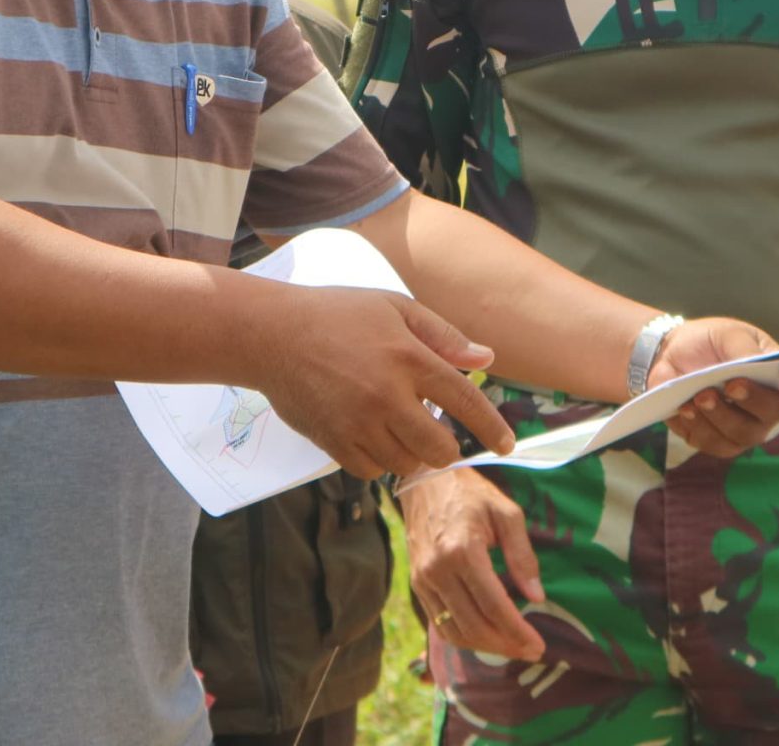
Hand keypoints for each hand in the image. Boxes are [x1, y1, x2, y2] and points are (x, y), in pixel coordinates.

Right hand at [248, 286, 515, 478]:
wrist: (271, 334)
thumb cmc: (337, 314)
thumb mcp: (395, 307)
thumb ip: (443, 336)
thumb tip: (486, 361)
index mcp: (408, 356)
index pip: (465, 402)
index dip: (492, 429)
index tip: (507, 445)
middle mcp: (387, 394)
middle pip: (438, 448)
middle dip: (446, 447)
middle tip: (436, 431)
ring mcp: (358, 422)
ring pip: (406, 463)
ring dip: (412, 453)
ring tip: (399, 428)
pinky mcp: (333, 441)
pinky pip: (371, 471)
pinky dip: (380, 460)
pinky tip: (374, 437)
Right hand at [401, 468, 545, 660]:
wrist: (424, 481)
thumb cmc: (471, 494)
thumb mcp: (506, 513)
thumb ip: (523, 555)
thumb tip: (537, 597)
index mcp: (463, 550)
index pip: (494, 605)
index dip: (517, 631)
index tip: (538, 645)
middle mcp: (438, 570)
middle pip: (474, 625)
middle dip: (506, 645)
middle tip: (531, 651)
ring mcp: (423, 580)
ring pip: (454, 631)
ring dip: (485, 647)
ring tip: (511, 647)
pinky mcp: (416, 584)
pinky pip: (439, 623)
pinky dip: (464, 637)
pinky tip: (486, 637)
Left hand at [645, 317, 778, 457]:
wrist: (670, 356)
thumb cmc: (708, 342)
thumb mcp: (726, 335)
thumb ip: (743, 349)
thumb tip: (757, 364)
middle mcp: (770, 404)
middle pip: (775, 412)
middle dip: (752, 399)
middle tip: (729, 384)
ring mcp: (747, 427)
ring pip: (743, 434)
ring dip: (719, 415)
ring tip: (697, 397)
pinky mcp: (720, 441)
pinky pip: (715, 444)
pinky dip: (698, 428)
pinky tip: (685, 410)